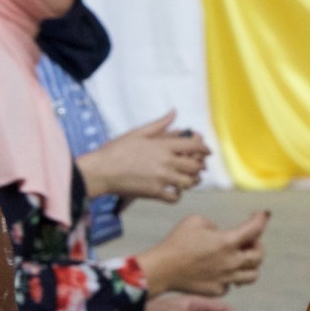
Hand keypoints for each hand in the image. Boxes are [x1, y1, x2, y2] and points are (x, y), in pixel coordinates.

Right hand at [79, 112, 208, 201]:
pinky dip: (178, 195)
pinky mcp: (154, 193)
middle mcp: (166, 162)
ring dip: (192, 181)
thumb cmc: (116, 150)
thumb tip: (174, 113)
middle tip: (199, 166)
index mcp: (163, 145)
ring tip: (189, 179)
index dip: (204, 148)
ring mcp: (161, 179)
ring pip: (189, 182)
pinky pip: (175, 197)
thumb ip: (160, 124)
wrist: (101, 170)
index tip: (207, 151)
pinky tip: (175, 191)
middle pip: (195, 165)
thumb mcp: (138, 132)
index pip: (193, 145)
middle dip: (200, 165)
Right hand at [138, 210, 266, 297]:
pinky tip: (221, 271)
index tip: (261, 215)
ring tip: (240, 260)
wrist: (163, 269)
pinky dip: (231, 277)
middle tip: (249, 241)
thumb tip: (220, 234)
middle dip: (257, 245)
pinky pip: (232, 284)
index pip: (255, 229)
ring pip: (253, 275)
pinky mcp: (218, 290)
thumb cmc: (177, 242)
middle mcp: (231, 262)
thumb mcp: (195, 221)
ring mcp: (226, 278)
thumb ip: (214, 226)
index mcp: (227, 242)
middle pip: (259, 256)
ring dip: (250, 265)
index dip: (261, 219)